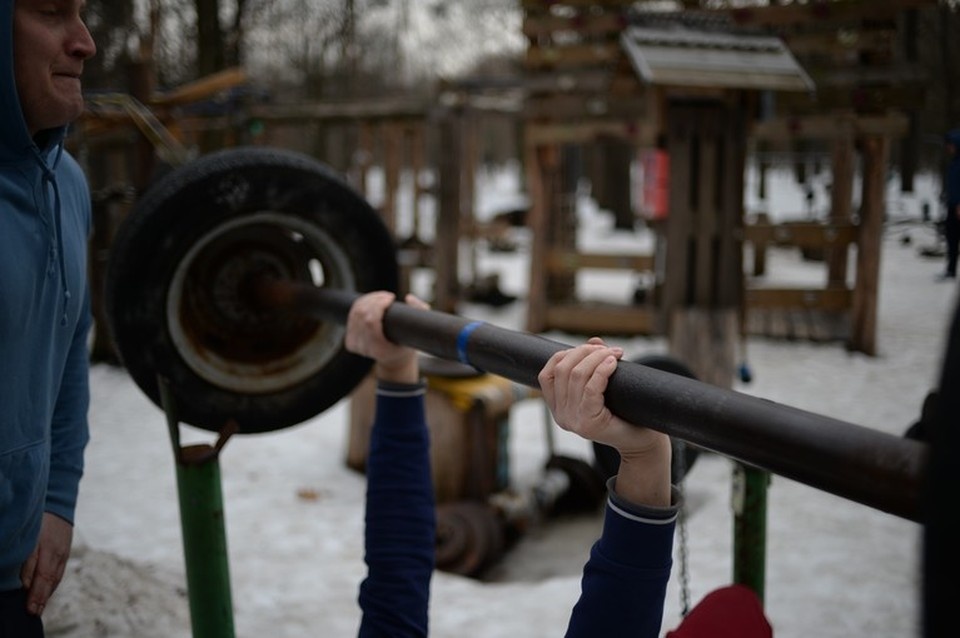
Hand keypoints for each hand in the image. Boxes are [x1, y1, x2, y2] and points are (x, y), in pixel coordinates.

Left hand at [21, 512, 72, 615]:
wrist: (60, 504)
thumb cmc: (41, 520)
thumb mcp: (32, 538)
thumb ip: (29, 561)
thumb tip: (26, 584)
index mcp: (50, 552)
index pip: (43, 580)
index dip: (36, 596)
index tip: (30, 610)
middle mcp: (59, 556)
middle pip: (51, 582)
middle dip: (42, 599)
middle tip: (34, 613)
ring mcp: (63, 554)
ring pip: (56, 578)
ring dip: (47, 593)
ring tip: (39, 606)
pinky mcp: (64, 552)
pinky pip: (58, 571)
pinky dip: (52, 583)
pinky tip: (47, 589)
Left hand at [345, 291, 428, 383]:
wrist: (394, 360)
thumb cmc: (407, 345)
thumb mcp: (420, 331)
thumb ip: (421, 311)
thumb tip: (409, 298)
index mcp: (380, 349)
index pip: (371, 322)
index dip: (378, 305)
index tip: (391, 298)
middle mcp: (365, 349)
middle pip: (362, 315)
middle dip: (375, 300)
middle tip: (387, 296)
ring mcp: (355, 345)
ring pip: (355, 313)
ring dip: (368, 300)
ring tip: (381, 297)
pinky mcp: (350, 341)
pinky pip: (351, 316)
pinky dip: (361, 305)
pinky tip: (372, 301)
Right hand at [539, 337, 671, 506]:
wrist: (641, 441)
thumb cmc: (623, 413)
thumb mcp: (603, 387)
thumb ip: (594, 365)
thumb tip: (594, 340)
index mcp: (558, 408)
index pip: (546, 374)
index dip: (565, 355)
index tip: (590, 348)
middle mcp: (561, 416)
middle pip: (563, 370)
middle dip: (585, 352)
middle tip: (607, 349)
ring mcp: (573, 421)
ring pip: (577, 375)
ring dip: (597, 358)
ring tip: (615, 353)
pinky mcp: (588, 424)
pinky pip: (590, 389)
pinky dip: (602, 371)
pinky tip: (613, 363)